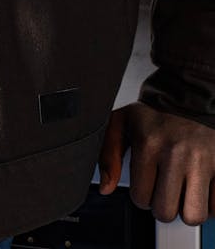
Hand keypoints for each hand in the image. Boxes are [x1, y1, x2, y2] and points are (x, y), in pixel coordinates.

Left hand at [99, 101, 214, 224]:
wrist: (189, 95)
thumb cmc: (154, 113)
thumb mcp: (121, 123)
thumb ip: (108, 154)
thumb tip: (106, 187)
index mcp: (149, 144)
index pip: (140, 198)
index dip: (142, 194)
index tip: (147, 181)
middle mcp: (176, 153)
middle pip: (165, 212)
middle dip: (162, 205)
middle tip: (164, 189)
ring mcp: (202, 161)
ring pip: (193, 216)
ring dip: (186, 209)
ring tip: (182, 191)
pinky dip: (208, 203)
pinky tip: (198, 186)